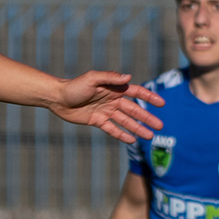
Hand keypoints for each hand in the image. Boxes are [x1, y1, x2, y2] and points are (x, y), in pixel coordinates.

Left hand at [47, 71, 163, 143]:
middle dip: (147, 118)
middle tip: (161, 127)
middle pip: (134, 110)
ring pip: (125, 121)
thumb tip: (128, 77)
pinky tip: (132, 140)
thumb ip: (110, 78)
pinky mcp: (97, 121)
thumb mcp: (92, 79)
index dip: (149, 97)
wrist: (57, 98)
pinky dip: (121, 134)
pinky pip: (112, 129)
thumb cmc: (74, 86)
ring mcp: (105, 111)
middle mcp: (112, 100)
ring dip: (138, 128)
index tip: (162, 103)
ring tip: (150, 136)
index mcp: (113, 89)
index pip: (136, 93)